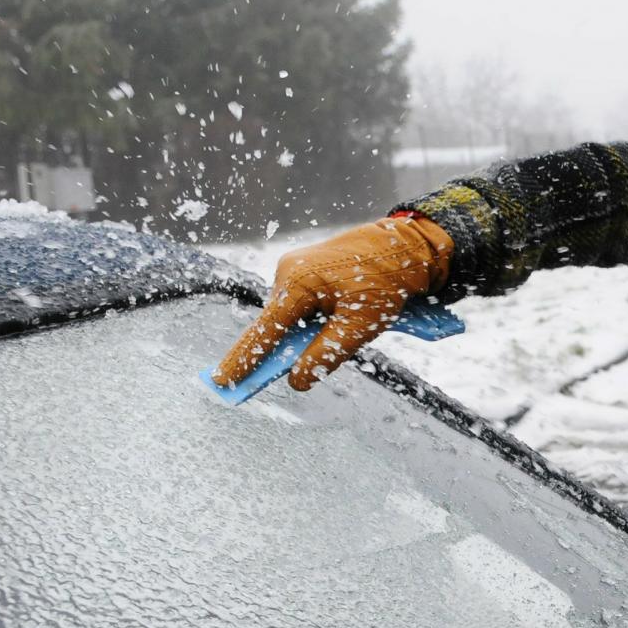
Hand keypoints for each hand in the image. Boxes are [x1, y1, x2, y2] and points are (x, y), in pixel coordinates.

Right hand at [214, 216, 452, 391]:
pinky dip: (311, 322)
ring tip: (342, 330)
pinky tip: (337, 320)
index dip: (243, 360)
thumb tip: (296, 381)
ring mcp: (294, 269)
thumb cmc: (385, 282)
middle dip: (283, 351)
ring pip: (289, 318)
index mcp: (297, 283)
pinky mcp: (305, 270)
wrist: (405, 245)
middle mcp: (288, 272)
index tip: (222, 382)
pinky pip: (299, 306)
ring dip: (305, 335)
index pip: (263, 331)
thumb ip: (325, 354)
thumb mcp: (359, 326)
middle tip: (290, 373)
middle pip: (275, 325)